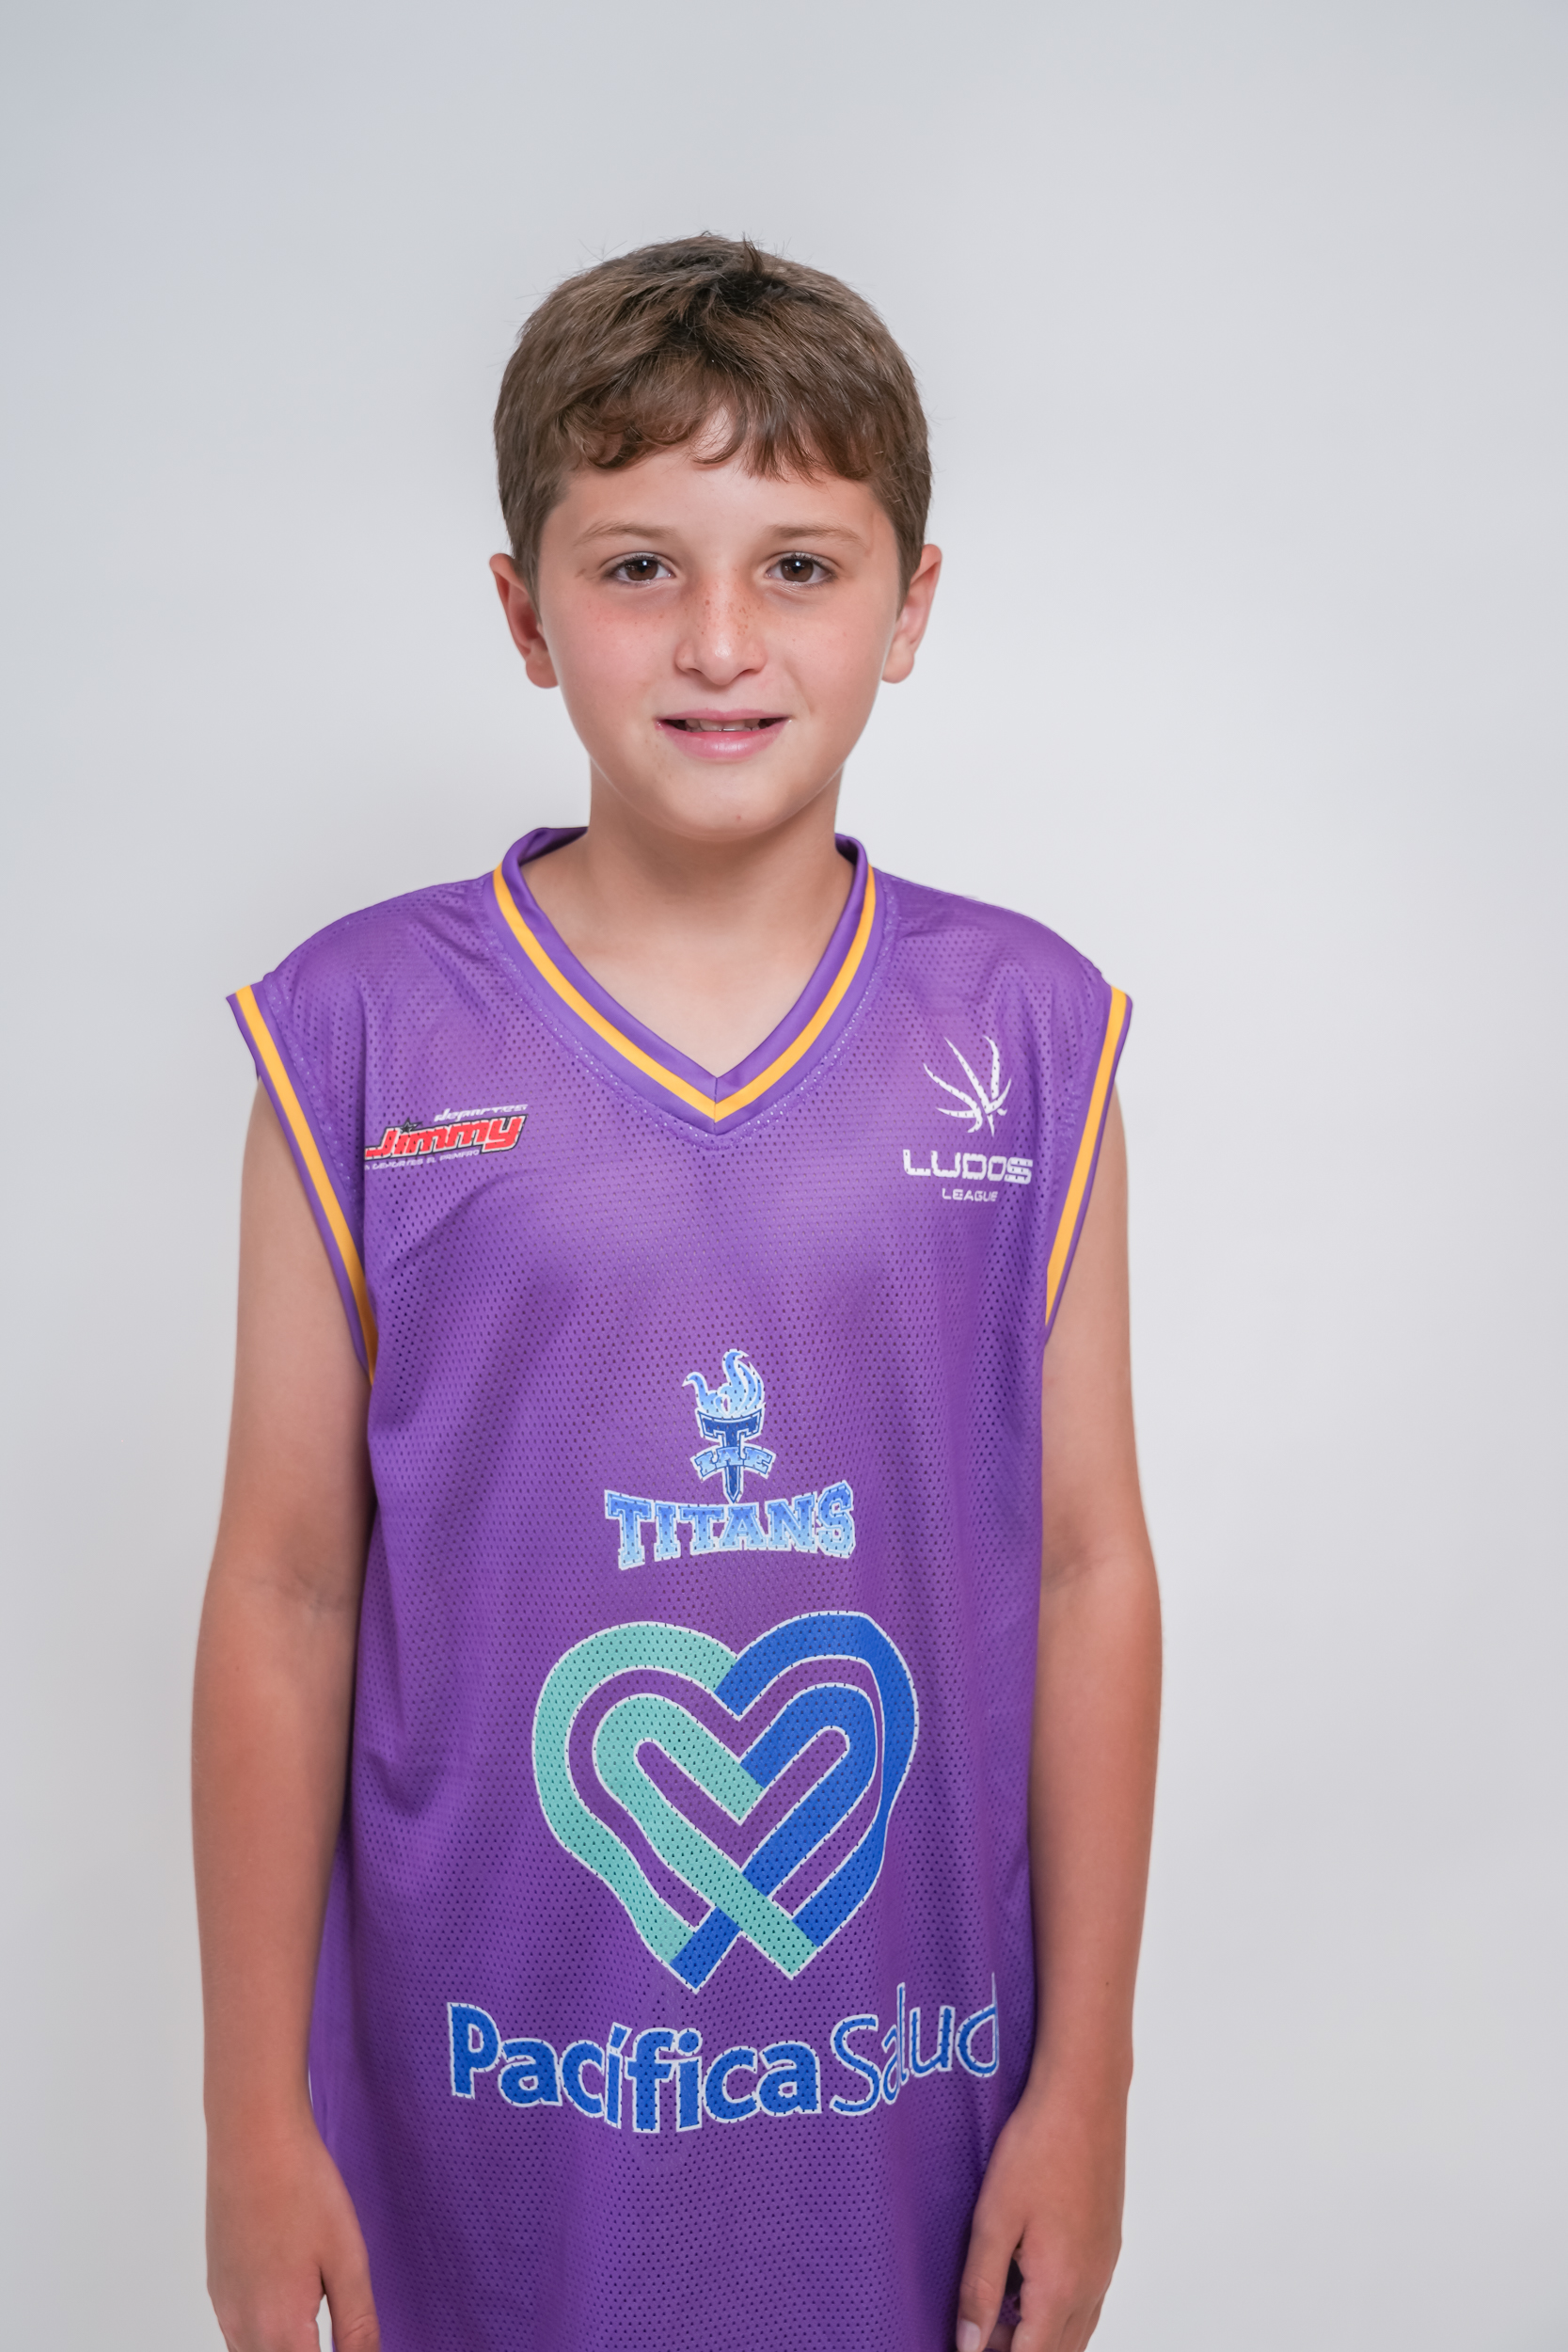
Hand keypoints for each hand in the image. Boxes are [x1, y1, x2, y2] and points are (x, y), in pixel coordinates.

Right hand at [207, 2114, 378, 2351]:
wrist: (252, 2139)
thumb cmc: (302, 2189)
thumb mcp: (347, 2259)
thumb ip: (358, 2327)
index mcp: (281, 2331)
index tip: (354, 2341)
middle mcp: (243, 2331)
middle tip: (341, 2331)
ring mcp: (225, 2310)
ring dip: (287, 2348)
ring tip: (319, 2328)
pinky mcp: (217, 2289)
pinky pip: (239, 2339)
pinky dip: (266, 2341)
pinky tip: (291, 2311)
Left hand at [954, 2078, 1125, 2351]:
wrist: (1084, 2097)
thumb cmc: (1037, 2149)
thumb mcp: (993, 2220)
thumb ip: (980, 2289)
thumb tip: (969, 2346)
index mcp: (1061, 2288)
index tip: (970, 2348)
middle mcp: (1091, 2287)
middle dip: (1017, 2350)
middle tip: (977, 2331)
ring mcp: (1104, 2266)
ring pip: (1075, 2332)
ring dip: (1038, 2336)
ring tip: (996, 2312)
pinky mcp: (1108, 2245)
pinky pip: (1086, 2303)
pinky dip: (1057, 2313)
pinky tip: (1029, 2285)